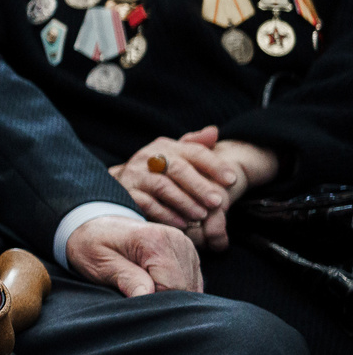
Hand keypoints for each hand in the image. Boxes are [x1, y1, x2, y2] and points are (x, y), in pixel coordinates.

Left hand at [66, 213, 201, 296]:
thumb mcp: (99, 263)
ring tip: (142, 290)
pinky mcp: (188, 253)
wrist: (95, 225)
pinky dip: (176, 290)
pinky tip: (155, 287)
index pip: (173, 286)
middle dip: (165, 300)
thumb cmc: (92, 244)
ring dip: (171, 295)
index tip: (135, 303)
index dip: (156, 301)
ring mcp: (186, 246)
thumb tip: (146, 296)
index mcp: (155, 241)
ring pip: (192, 286)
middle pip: (186, 288)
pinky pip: (192, 281)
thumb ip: (126, 279)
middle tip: (136, 297)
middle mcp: (177, 240)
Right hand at [110, 126, 278, 251]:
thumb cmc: (158, 171)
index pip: (194, 152)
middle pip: (178, 169)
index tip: (232, 180)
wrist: (122, 184)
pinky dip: (167, 214)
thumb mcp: (176, 156)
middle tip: (218, 202)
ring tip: (202, 215)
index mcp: (166, 146)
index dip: (215, 165)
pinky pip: (148, 204)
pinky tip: (183, 223)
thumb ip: (196, 145)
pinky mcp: (127, 193)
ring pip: (163, 187)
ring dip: (185, 202)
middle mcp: (148, 157)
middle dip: (200, 186)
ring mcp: (135, 175)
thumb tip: (214, 131)